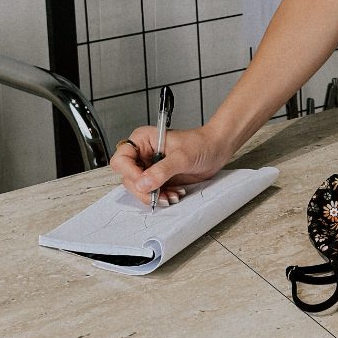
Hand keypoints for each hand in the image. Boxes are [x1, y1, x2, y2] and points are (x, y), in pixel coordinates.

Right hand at [110, 125, 228, 206]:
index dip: (130, 173)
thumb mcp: (181, 157)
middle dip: (144, 190)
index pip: (122, 160)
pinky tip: (174, 193)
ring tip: (171, 195)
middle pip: (129, 178)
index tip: (145, 182)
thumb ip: (161, 170)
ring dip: (154, 195)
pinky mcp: (158, 178)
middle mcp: (143, 153)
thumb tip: (143, 183)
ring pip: (139, 188)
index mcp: (143, 140)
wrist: (216, 150)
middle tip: (159, 194)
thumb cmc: (200, 143)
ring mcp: (150, 167)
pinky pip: (151, 192)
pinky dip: (161, 196)